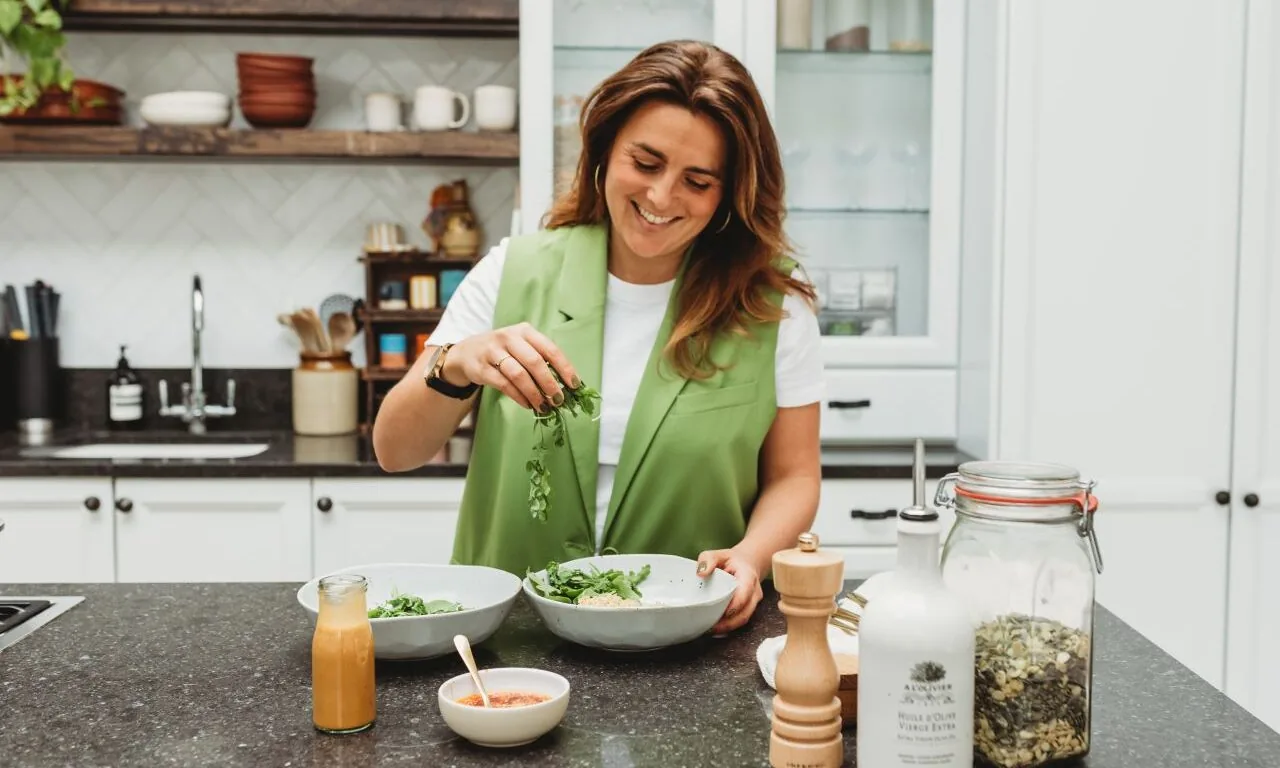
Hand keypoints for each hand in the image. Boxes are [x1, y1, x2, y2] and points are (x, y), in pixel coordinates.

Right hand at [444, 322, 579, 410]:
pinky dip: (518, 397)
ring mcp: (493, 352)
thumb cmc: (503, 351)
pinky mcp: (481, 367)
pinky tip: (527, 404)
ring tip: (543, 406)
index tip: (574, 385)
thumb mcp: (521, 346)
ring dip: (534, 393)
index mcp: (525, 331)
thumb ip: (540, 359)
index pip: (550, 349)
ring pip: (518, 374)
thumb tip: (564, 385)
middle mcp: (509, 338)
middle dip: (549, 383)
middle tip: (558, 400)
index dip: (564, 368)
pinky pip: (504, 385)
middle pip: (534, 362)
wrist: (467, 353)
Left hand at [696, 547, 764, 634]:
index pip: (744, 594)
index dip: (733, 606)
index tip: (720, 613)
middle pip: (744, 613)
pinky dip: (727, 627)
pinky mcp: (747, 610)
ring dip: (727, 628)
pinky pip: (739, 621)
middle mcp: (754, 593)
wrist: (746, 563)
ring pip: (743, 620)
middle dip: (728, 623)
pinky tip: (714, 628)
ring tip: (709, 629)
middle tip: (709, 627)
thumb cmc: (731, 560)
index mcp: (748, 577)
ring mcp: (752, 603)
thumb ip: (708, 559)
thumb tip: (701, 573)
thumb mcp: (718, 554)